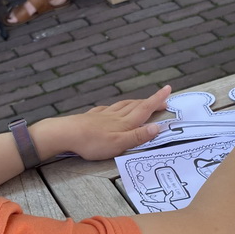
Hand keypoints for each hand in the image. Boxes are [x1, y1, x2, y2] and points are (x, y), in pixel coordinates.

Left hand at [37, 85, 171, 160]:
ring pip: (122, 105)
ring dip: (134, 102)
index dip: (157, 99)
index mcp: (124, 122)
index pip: (145, 109)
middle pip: (135, 105)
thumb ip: (138, 136)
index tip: (168, 89)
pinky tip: (111, 109)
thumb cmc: (92, 142)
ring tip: (141, 102)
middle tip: (161, 98)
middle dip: (149, 101)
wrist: (65, 133)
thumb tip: (158, 127)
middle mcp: (115, 116)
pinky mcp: (91, 117)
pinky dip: (114, 107)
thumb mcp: (119, 144)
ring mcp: (102, 115)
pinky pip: (106, 109)